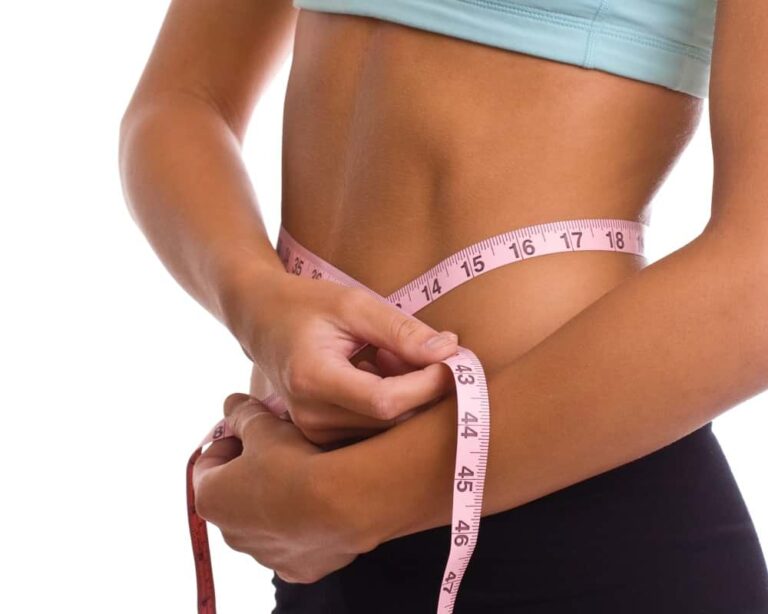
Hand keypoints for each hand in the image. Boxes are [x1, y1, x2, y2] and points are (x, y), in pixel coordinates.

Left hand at [192, 392, 365, 583]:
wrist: (343, 501)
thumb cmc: (291, 461)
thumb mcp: (264, 426)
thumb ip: (243, 414)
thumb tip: (231, 404)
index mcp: (210, 499)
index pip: (208, 462)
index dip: (230, 440)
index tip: (252, 428)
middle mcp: (230, 535)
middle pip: (237, 494)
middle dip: (254, 471)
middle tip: (283, 448)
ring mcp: (266, 556)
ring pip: (268, 521)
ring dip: (279, 500)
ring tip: (308, 475)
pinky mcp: (300, 569)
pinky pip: (298, 542)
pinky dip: (305, 525)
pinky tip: (324, 504)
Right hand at [223, 268, 458, 444]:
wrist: (259, 320)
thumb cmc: (305, 305)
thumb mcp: (354, 304)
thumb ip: (402, 330)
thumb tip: (450, 351)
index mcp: (312, 379)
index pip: (386, 401)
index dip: (427, 385)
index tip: (453, 360)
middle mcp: (310, 415)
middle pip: (391, 419)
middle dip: (423, 387)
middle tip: (426, 349)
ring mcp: (313, 431)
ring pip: (387, 427)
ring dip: (406, 393)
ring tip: (386, 353)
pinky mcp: (320, 436)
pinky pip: (373, 428)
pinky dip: (390, 401)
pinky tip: (376, 369)